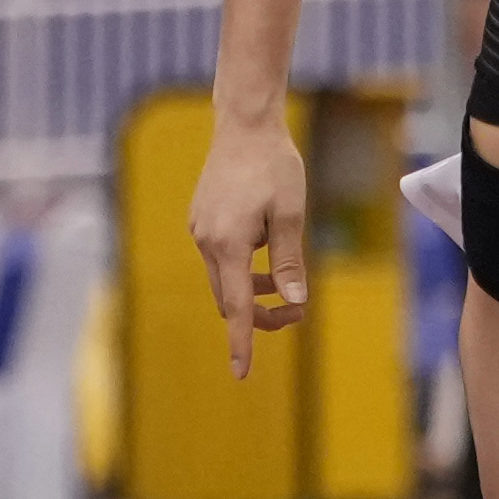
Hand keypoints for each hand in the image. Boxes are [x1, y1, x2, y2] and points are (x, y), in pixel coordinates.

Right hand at [187, 114, 309, 377]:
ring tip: (284, 281)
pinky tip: (264, 247)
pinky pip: (220, 258)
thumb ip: (289, 260)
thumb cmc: (273, 165)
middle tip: (298, 309)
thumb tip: (293, 299)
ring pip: (225, 278)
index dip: (242, 342)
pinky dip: (242, 268)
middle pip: (230, 298)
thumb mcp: (290, 214)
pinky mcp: (201, 220)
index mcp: (228, 244)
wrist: (244, 125)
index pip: (237, 306)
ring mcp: (200, 230)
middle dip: (260, 314)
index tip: (241, 373)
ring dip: (252, 290)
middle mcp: (206, 241)